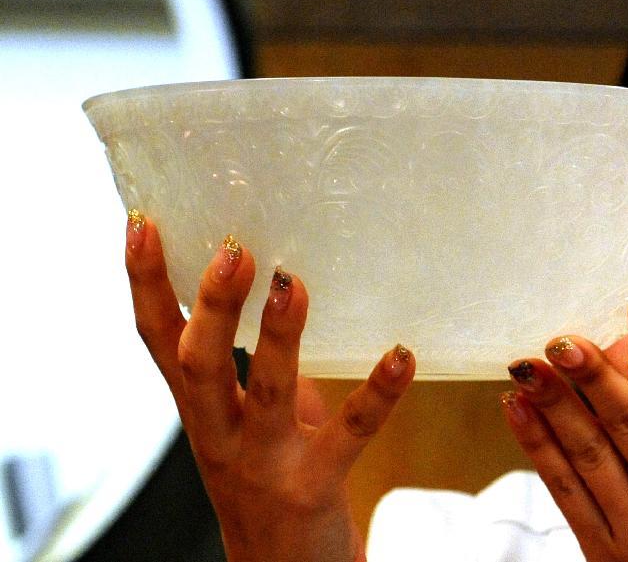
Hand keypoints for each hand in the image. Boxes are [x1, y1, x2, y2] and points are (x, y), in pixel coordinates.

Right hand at [124, 214, 414, 561]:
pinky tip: (400, 355)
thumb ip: (259, 373)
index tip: (143, 223)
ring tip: (292, 285)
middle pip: (198, 364)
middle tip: (232, 250)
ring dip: (278, 338)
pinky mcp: (311, 488)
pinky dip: (375, 393)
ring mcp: (262, 464)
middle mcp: (219, 436)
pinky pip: (348, 435)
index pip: (159, 339)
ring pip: (264, 395)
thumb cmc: (267, 487)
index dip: (146, 283)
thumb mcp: (249, 425)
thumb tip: (282, 302)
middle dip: (211, 306)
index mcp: (201, 411)